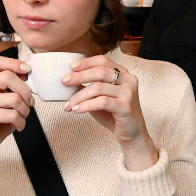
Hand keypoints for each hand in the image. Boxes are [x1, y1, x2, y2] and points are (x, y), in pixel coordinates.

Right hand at [0, 56, 33, 169]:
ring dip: (25, 111)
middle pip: (8, 77)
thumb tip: (29, 76)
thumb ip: (13, 88)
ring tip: (22, 117)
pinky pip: (12, 114)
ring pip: (14, 98)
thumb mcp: (6, 101)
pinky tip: (18, 126)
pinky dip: (20, 122)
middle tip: (29, 103)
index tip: (27, 70)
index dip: (13, 62)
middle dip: (25, 91)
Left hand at [62, 56, 157, 171]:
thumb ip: (89, 88)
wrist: (131, 134)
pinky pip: (102, 102)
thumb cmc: (114, 114)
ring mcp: (129, 93)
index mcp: (123, 74)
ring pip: (99, 87)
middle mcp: (128, 80)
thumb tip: (69, 81)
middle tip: (64, 81)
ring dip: (79, 96)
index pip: (103, 60)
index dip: (86, 62)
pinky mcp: (126, 107)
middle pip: (100, 71)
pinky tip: (77, 110)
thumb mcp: (100, 98)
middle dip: (80, 76)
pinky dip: (87, 105)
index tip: (71, 67)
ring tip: (69, 104)